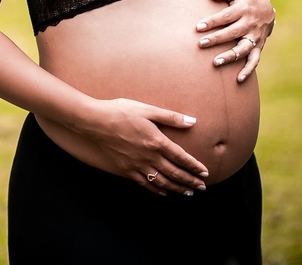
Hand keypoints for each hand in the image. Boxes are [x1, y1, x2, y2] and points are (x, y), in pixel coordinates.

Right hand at [82, 97, 209, 196]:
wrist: (96, 121)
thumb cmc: (122, 111)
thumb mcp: (148, 110)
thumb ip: (171, 117)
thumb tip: (192, 121)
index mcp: (157, 141)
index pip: (181, 157)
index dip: (194, 166)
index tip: (205, 173)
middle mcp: (150, 156)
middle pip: (175, 173)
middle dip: (190, 181)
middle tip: (202, 187)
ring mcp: (137, 165)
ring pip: (162, 181)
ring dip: (177, 188)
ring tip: (188, 192)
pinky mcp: (126, 169)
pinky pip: (145, 183)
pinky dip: (157, 189)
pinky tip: (164, 192)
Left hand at [195, 0, 275, 82]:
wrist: (268, 10)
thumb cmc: (246, 0)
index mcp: (243, 9)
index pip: (226, 16)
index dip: (212, 21)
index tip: (198, 27)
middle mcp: (250, 24)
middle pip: (232, 32)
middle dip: (217, 39)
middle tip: (201, 44)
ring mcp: (255, 37)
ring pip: (243, 48)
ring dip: (230, 56)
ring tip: (215, 62)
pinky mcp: (259, 46)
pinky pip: (255, 60)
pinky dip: (248, 70)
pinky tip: (238, 79)